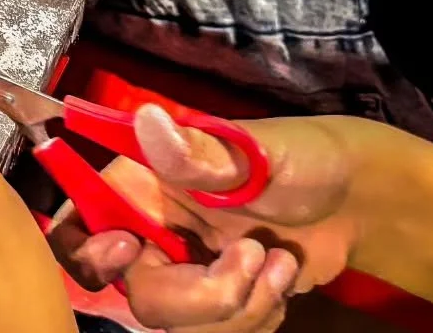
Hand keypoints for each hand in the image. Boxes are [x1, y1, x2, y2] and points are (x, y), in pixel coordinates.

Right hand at [50, 106, 374, 330]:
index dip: (89, 252)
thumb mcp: (253, 151)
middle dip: (198, 296)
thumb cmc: (300, 157)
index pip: (78, 225)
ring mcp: (186, 272)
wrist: (355, 202)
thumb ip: (197, 150)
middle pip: (138, 292)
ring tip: (277, 265)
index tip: (132, 249)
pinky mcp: (218, 305)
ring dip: (240, 308)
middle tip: (249, 259)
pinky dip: (256, 319)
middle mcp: (153, 230)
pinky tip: (280, 281)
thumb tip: (147, 120)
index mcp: (143, 183)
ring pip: (180, 325)